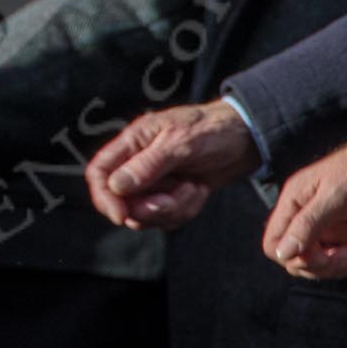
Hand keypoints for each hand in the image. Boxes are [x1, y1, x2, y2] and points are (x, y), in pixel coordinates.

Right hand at [85, 100, 259, 229]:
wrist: (247, 138)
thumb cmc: (212, 130)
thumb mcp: (181, 144)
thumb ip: (147, 165)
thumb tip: (115, 186)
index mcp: (132, 142)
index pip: (99, 172)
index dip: (104, 196)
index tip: (122, 215)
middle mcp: (138, 163)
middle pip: (122, 200)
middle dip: (148, 208)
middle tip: (175, 197)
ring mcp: (156, 181)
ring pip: (145, 214)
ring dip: (172, 209)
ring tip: (194, 188)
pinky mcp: (172, 195)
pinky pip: (167, 218)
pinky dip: (185, 211)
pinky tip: (199, 191)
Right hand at [262, 124, 346, 279]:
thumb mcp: (335, 196)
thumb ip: (307, 224)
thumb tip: (281, 252)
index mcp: (295, 202)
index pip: (274, 243)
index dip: (292, 257)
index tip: (320, 254)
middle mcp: (308, 217)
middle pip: (298, 260)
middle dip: (324, 265)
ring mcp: (329, 228)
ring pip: (323, 266)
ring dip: (345, 265)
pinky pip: (344, 264)